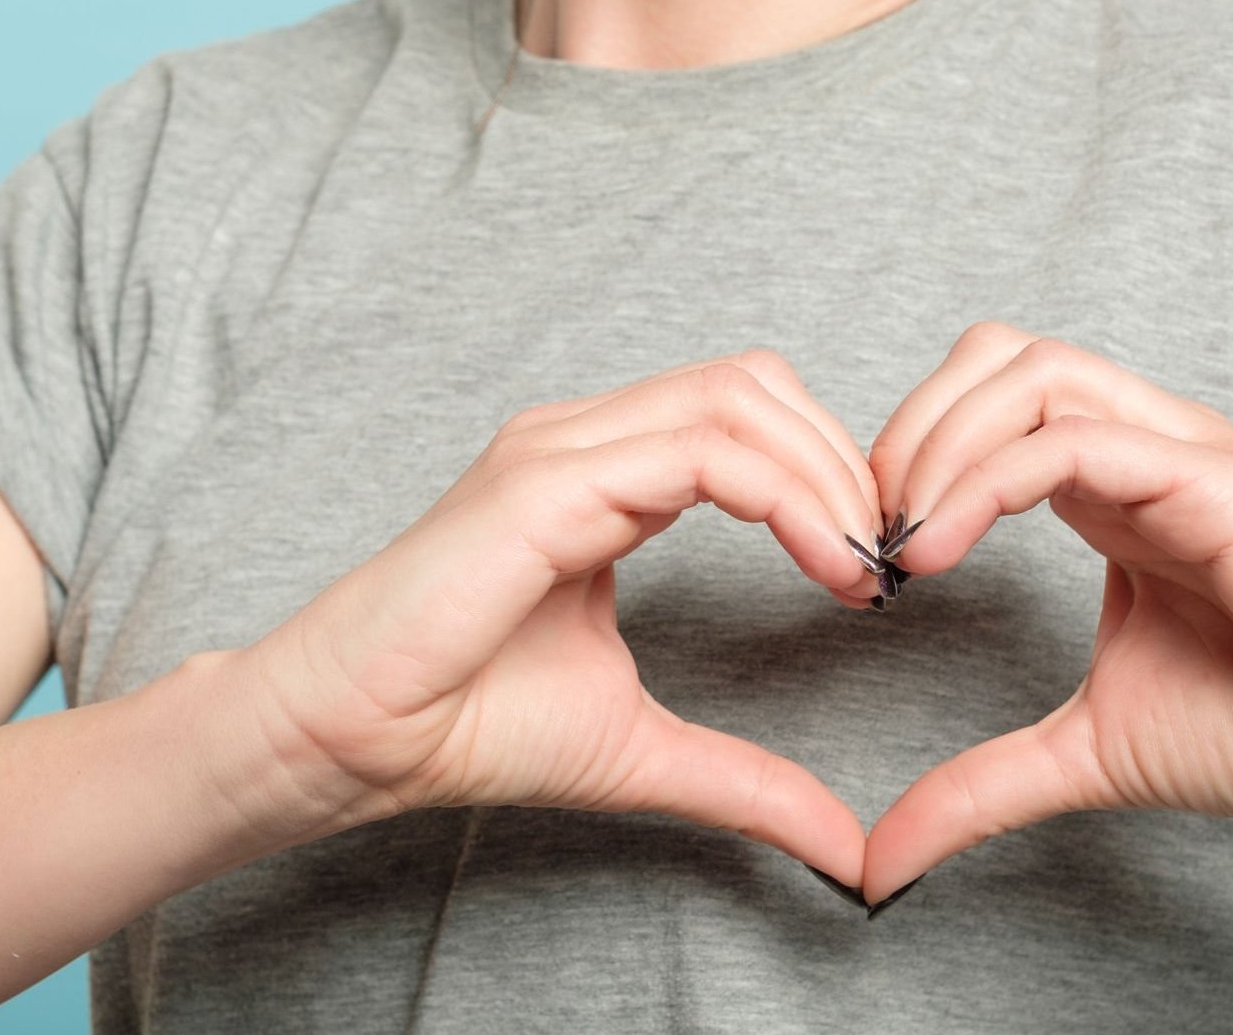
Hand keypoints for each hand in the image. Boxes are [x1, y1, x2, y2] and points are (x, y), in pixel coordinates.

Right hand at [236, 349, 883, 883]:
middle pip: (755, 382)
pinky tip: (821, 563)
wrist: (351, 741)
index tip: (874, 574)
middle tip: (882, 564)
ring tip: (858, 566)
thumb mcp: (644, 750)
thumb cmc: (464, 725)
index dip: (829, 474)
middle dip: (844, 460)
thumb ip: (747, 779)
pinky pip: (700, 449)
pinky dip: (785, 494)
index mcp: (601, 474)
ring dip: (826, 474)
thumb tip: (847, 849)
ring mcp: (561, 448)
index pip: (746, 415)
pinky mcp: (544, 479)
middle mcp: (582, 439)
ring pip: (738, 398)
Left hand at [859, 322, 1232, 900]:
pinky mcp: (1216, 480)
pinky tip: (945, 548)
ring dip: (941, 442)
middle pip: (997, 355)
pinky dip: (990, 478)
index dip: (910, 454)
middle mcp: (1143, 447)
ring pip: (1034, 372)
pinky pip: (1078, 438)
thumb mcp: (1080, 753)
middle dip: (910, 426)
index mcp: (1112, 484)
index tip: (871, 556)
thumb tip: (881, 863)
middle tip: (873, 531)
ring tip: (907, 540)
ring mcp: (1183, 452)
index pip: (986, 399)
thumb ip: (977, 787)